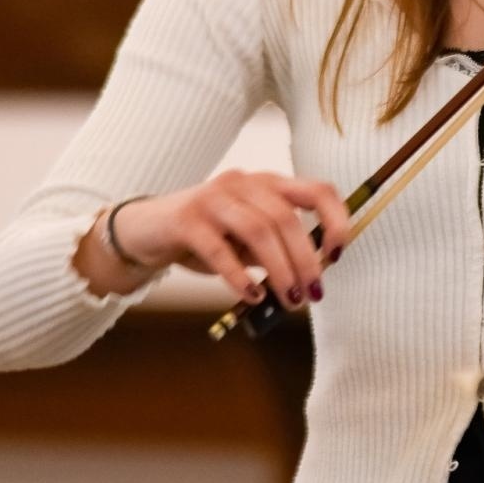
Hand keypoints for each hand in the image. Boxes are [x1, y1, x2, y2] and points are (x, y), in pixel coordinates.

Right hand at [77, 170, 350, 307]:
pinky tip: (252, 295)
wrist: (146, 231)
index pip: (318, 190)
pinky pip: (219, 249)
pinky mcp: (186, 219)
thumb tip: (310, 278)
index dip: (336, 220)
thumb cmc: (207, 237)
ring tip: (289, 299)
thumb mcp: (248, 241)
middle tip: (312, 294)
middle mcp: (244, 183)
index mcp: (268, 184)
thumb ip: (276, 250)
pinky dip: (241, 276)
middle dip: (305, 260)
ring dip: (280, 269)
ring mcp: (214, 197)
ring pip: (258, 229)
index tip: (337, 256)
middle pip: (286, 217)